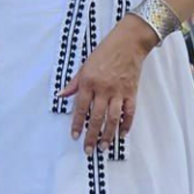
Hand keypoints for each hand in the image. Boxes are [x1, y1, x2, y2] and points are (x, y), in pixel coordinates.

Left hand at [62, 17, 153, 151]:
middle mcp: (103, 89)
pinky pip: (129, 112)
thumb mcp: (84, 66)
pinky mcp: (132, 92)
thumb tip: (61, 95)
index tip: (75, 137)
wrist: (128, 43)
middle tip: (88, 150)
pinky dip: (126, 124)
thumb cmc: (104, 53)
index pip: (81, 108)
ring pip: (113, 118)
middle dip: (91, 135)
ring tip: (103, 147)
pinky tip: (122, 135)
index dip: (77, 124)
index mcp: (88, 82)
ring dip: (108, 134)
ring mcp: (119, 91)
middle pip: (96, 117)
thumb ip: (74, 83)